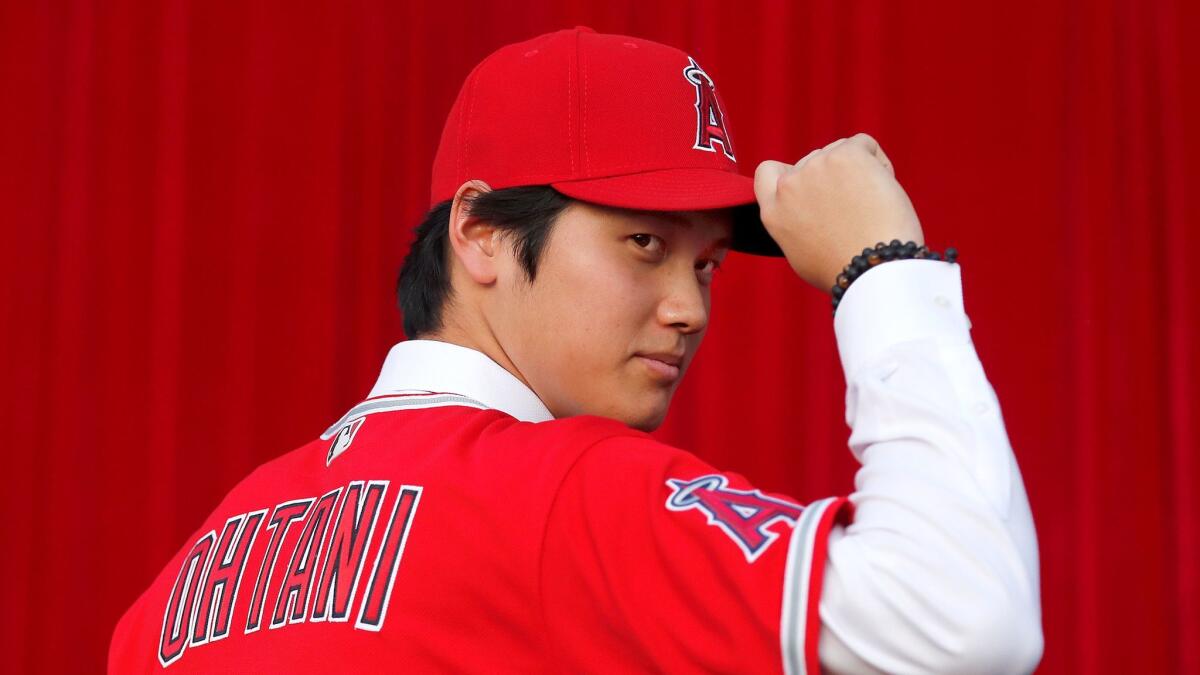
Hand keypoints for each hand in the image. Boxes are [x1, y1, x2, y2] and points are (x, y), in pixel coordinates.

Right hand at [753, 133, 924, 292]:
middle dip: (833, 177)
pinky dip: (878, 163)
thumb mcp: (800, 253)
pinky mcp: (845, 155)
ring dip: (857, 171)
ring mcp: (816, 167)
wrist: (872, 268)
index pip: (768, 172)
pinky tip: (882, 191)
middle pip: (813, 161)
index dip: (791, 173)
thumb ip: (794, 224)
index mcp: (773, 211)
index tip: (813, 187)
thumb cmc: (844, 269)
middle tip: (854, 210)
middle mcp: (789, 185)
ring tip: (870, 207)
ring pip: (840, 151)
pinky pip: (865, 145)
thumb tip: (807, 210)